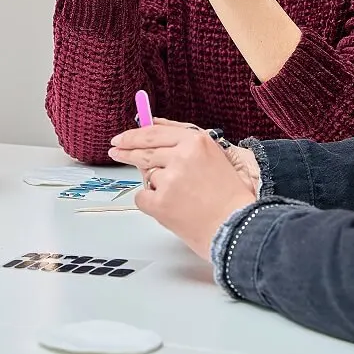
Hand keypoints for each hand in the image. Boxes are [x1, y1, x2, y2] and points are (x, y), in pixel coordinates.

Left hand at [109, 123, 256, 259]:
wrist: (238, 229)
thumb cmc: (231, 198)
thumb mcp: (214, 157)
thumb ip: (184, 141)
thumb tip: (153, 125)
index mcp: (197, 141)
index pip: (155, 132)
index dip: (135, 134)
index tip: (123, 137)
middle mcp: (182, 155)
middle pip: (143, 148)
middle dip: (126, 150)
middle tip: (116, 151)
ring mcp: (170, 178)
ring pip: (146, 175)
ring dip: (155, 184)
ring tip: (176, 197)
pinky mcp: (160, 201)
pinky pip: (142, 196)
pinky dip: (151, 203)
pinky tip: (171, 208)